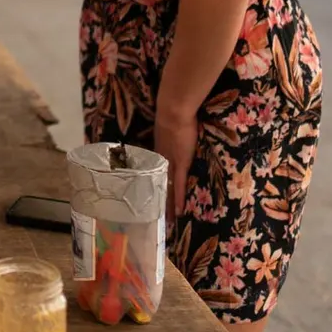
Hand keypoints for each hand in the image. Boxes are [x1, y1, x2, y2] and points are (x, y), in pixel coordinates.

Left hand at [151, 104, 198, 218]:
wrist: (173, 110)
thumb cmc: (172, 114)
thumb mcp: (167, 126)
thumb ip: (168, 133)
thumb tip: (169, 133)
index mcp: (157, 152)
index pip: (155, 174)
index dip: (154, 186)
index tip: (151, 197)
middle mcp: (160, 161)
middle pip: (158, 185)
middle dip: (158, 201)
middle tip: (155, 216)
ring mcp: (170, 163)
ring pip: (167, 189)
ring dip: (167, 205)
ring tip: (167, 220)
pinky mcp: (180, 164)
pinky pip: (178, 186)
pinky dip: (179, 199)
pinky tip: (179, 212)